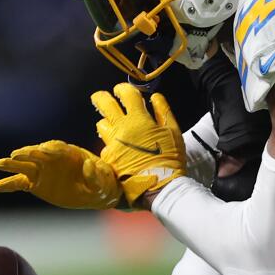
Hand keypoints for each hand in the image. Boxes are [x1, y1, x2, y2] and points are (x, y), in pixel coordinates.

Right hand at [0, 140, 122, 208]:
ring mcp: (43, 170)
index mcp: (70, 153)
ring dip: (12, 164)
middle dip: (28, 152)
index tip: (45, 149)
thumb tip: (88, 165)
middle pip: (37, 153)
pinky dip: (7, 184)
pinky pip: (19, 183)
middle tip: (16, 154)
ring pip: (24, 165)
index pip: (58, 148)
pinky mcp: (36, 183)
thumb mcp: (103, 180)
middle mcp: (53, 159)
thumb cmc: (102, 182)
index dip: (52, 148)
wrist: (96, 193)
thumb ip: (95, 174)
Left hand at [91, 82, 185, 205]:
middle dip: (101, 97)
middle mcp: (121, 129)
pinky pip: (104, 146)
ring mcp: (112, 144)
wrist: (158, 186)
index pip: (126, 94)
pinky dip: (111, 143)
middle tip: (102, 97)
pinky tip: (120, 148)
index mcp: (138, 119)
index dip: (122, 88)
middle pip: (104, 104)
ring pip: (101, 125)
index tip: (121, 90)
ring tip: (114, 124)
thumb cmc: (169, 158)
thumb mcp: (173, 132)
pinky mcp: (108, 159)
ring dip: (106, 121)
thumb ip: (163, 111)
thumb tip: (155, 97)